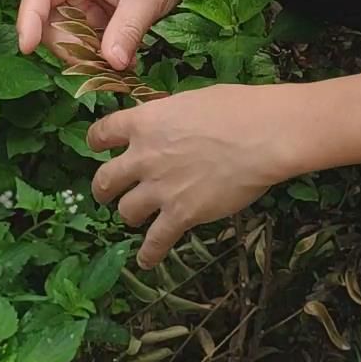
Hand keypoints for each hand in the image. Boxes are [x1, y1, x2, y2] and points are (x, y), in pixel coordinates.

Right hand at [16, 0, 195, 68]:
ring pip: (70, 38)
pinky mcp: (96, 17)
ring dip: (88, 57)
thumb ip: (127, 29)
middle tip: (99, 65)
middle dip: (70, 48)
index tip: (27, 48)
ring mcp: (83, 3)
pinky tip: (125, 61)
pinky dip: (102, 56)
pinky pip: (88, 42)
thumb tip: (112, 63)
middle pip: (51, 23)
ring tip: (120, 65)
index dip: (29, 21)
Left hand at [88, 83, 303, 267]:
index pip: (103, 133)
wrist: (263, 136)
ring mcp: (160, 188)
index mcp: (145, 122)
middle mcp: (144, 157)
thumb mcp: (192, 100)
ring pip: (127, 212)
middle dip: (104, 189)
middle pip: (105, 180)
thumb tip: (170, 125)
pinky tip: (147, 260)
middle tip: (108, 193)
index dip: (97, 142)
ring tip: (138, 219)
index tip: (98, 147)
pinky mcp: (181, 215)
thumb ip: (170, 117)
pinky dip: (149, 253)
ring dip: (131, 215)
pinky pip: (156, 242)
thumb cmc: (238, 109)